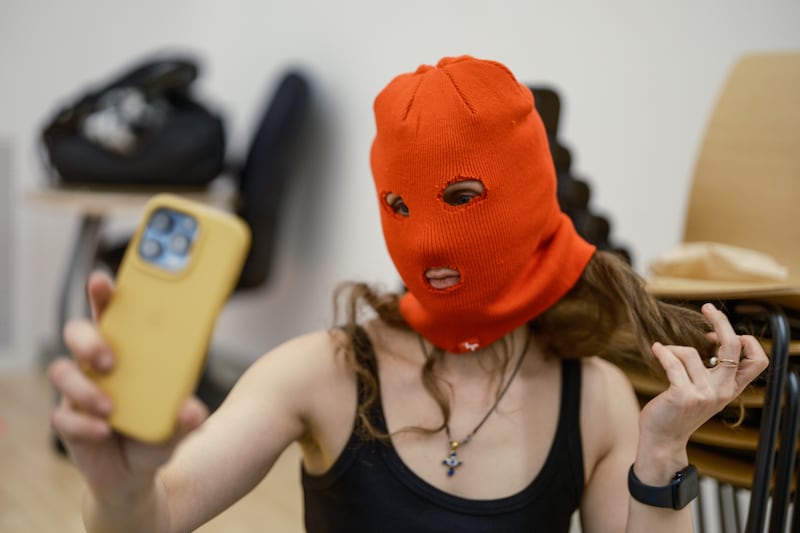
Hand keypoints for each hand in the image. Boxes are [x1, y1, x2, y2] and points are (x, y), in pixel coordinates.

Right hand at [48, 271, 207, 501]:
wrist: (137, 476)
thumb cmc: (156, 433)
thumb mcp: (180, 424)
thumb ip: (187, 417)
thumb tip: (191, 409)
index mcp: (125, 350)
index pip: (111, 313)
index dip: (104, 294)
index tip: (103, 281)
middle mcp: (96, 365)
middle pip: (77, 333)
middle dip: (89, 339)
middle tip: (110, 359)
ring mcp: (79, 392)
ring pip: (63, 372)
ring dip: (86, 387)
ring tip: (111, 407)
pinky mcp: (69, 422)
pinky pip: (64, 416)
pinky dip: (84, 424)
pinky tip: (104, 431)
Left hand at [636, 303, 768, 477]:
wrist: (663, 439)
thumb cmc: (679, 411)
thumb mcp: (705, 392)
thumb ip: (712, 370)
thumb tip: (713, 335)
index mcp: (731, 389)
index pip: (757, 361)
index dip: (746, 341)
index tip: (721, 333)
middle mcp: (722, 391)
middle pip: (732, 347)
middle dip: (721, 322)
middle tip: (707, 307)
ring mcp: (703, 394)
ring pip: (690, 352)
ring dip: (673, 349)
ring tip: (664, 355)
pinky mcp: (682, 395)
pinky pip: (672, 361)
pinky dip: (662, 351)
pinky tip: (656, 349)